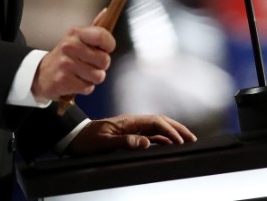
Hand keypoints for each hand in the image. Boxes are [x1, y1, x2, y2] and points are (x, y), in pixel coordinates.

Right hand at [32, 13, 114, 101]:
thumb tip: (106, 12)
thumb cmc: (65, 55)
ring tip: (81, 73)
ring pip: (98, 76)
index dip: (109, 45)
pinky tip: (75, 80)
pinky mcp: (64, 80)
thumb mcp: (77, 38)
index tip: (105, 49)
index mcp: (76, 33)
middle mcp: (70, 46)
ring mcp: (66, 64)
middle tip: (89, 64)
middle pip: (104, 60)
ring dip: (92, 78)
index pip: (102, 36)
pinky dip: (84, 87)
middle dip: (101, 66)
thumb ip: (94, 28)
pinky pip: (88, 87)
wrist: (41, 74)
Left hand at [66, 114, 197, 155]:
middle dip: (178, 129)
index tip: (181, 141)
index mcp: (128, 121)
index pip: (156, 122)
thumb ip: (125, 141)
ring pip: (157, 129)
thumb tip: (146, 142)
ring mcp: (131, 128)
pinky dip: (162, 139)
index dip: (171, 131)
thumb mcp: (103, 142)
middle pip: (161, 123)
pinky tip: (168, 145)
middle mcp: (132, 122)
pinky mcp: (128, 135)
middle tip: (192, 138)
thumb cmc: (86, 140)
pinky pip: (149, 135)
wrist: (73, 138)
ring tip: (185, 141)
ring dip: (172, 134)